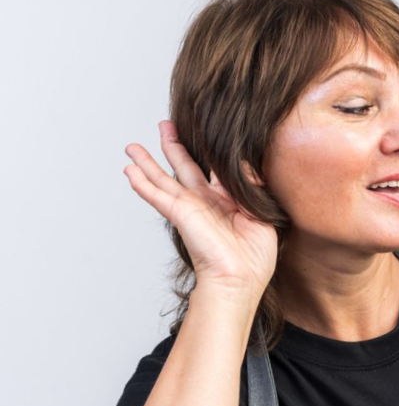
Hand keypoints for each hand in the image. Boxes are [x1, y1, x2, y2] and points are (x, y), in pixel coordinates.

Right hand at [124, 121, 277, 299]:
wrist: (240, 280)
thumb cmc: (254, 258)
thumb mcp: (262, 215)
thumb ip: (252, 186)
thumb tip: (247, 162)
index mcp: (226, 202)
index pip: (214, 171)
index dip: (208, 152)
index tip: (202, 132)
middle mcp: (205, 203)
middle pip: (184, 168)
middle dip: (173, 147)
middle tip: (164, 125)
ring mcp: (190, 209)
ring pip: (164, 180)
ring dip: (147, 163)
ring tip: (131, 147)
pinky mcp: (180, 215)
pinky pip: (157, 196)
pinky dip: (142, 184)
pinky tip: (129, 172)